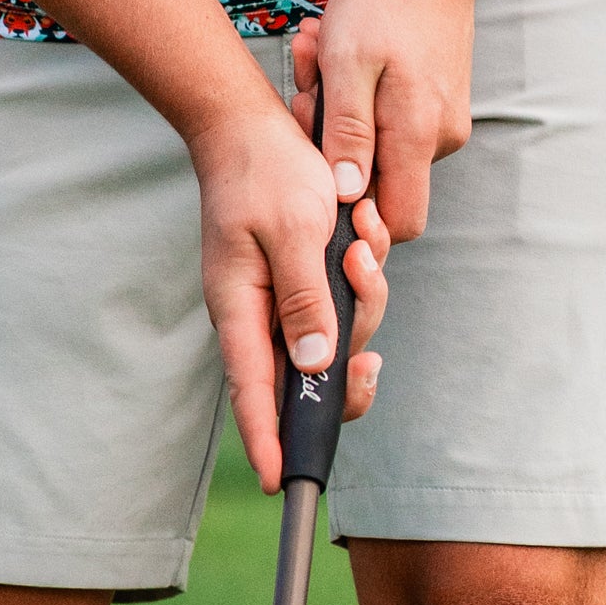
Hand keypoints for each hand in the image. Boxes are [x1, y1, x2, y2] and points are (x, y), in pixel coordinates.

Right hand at [187, 98, 389, 492]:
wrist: (250, 122)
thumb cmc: (266, 171)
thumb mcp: (292, 230)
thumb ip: (305, 298)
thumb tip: (315, 364)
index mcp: (239, 308)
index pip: (252, 391)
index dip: (266, 438)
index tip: (281, 482)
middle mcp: (258, 312)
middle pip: (308, 371)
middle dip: (349, 350)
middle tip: (366, 311)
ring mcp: (279, 296)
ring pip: (335, 333)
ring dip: (362, 291)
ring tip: (360, 233)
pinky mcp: (301, 277)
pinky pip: (341, 298)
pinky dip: (360, 271)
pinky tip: (360, 229)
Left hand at [293, 0, 476, 244]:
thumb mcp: (347, 61)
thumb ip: (347, 134)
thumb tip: (344, 197)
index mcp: (420, 134)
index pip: (399, 223)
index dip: (357, 219)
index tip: (318, 174)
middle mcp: (441, 135)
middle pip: (380, 179)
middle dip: (331, 141)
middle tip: (305, 85)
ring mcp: (443, 116)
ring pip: (379, 141)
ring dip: (337, 106)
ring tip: (314, 51)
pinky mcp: (438, 96)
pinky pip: (390, 114)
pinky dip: (357, 89)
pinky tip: (333, 47)